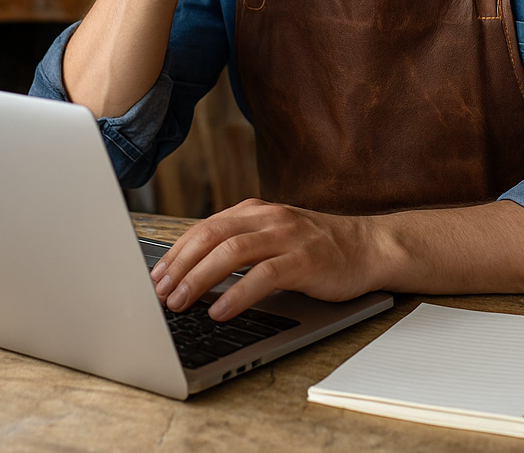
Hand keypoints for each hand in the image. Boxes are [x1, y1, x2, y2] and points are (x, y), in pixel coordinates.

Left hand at [150, 199, 384, 320]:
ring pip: (232, 252)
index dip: (176, 253)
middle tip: (159, 293)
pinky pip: (264, 275)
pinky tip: (220, 311)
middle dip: (180, 266)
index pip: (204, 228)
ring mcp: (287, 237)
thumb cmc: (317, 248)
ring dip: (200, 279)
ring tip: (180, 303)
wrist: (368, 247)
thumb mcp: (272, 237)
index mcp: (254, 211)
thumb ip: (240, 245)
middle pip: (211, 236)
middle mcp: (268, 218)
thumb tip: (194, 272)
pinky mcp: (305, 260)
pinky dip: (237, 294)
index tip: (155, 277)